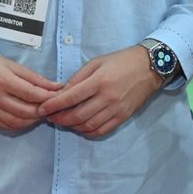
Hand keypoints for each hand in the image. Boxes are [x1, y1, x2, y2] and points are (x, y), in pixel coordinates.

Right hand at [0, 53, 62, 131]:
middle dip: (43, 110)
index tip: (59, 96)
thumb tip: (55, 86)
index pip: (31, 94)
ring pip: (18, 122)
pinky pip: (7, 126)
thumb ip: (34, 78)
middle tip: (52, 106)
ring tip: (41, 112)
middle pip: (26, 111)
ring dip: (34, 120)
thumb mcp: (13, 65)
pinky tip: (28, 117)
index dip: (48, 97)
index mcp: (3, 80)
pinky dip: (21, 124)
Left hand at [38, 45, 162, 136]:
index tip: (42, 109)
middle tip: (50, 117)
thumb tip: (62, 93)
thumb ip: (78, 78)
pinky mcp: (123, 117)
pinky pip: (102, 131)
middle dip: (60, 119)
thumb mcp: (97, 62)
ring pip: (88, 126)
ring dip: (72, 127)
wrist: (150, 68)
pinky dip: (88, 132)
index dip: (54, 105)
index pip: (71, 97)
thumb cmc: (121, 61)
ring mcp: (116, 109)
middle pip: (78, 115)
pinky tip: (81, 127)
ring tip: (64, 121)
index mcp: (99, 81)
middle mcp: (107, 97)